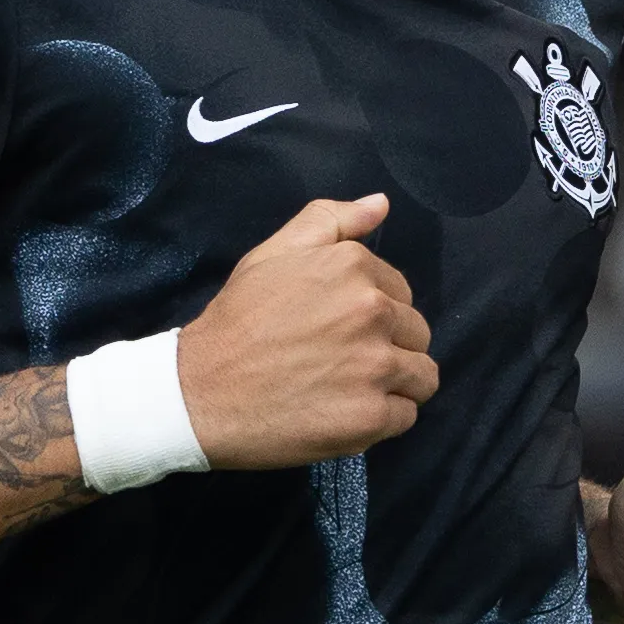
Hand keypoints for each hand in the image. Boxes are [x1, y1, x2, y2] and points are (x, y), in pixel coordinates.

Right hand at [177, 195, 437, 469]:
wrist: (201, 391)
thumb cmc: (238, 320)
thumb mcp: (274, 253)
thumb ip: (331, 220)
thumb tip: (380, 204)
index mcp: (353, 267)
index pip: (402, 292)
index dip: (374, 312)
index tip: (339, 327)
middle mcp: (373, 312)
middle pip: (418, 334)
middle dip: (390, 347)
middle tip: (342, 360)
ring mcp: (375, 367)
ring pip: (423, 377)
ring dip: (396, 385)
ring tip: (351, 388)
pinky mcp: (370, 417)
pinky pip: (406, 416)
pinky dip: (382, 418)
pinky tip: (344, 412)